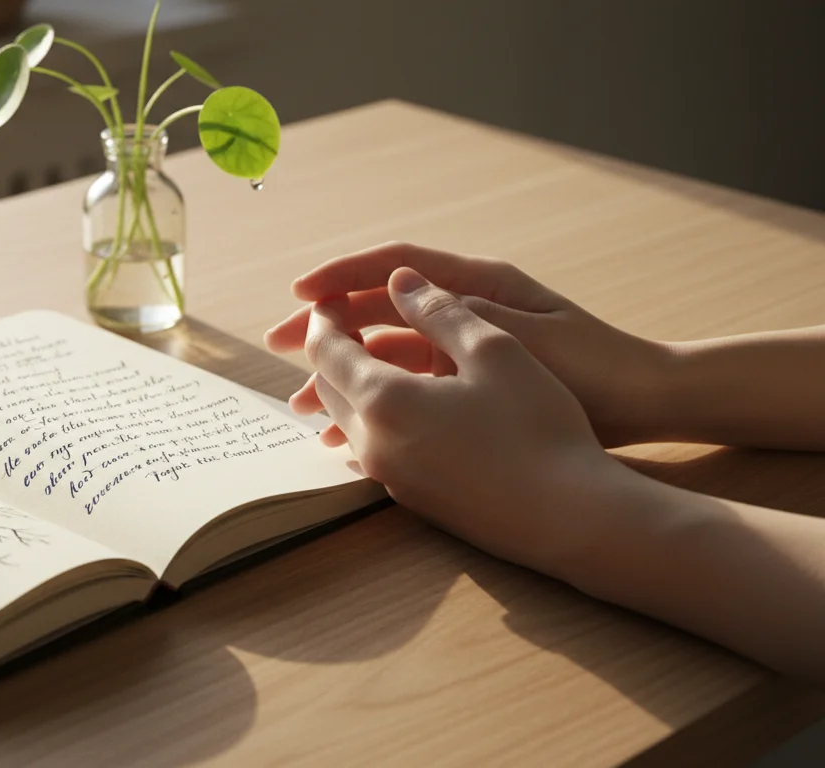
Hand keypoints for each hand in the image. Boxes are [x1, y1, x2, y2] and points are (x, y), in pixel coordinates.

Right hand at [265, 242, 674, 446]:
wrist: (648, 404)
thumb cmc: (596, 367)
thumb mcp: (524, 339)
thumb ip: (459, 313)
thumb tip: (398, 283)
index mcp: (480, 285)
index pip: (396, 266)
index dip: (343, 275)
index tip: (300, 294)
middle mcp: (466, 311)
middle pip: (380, 311)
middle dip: (327, 330)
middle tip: (276, 348)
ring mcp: (466, 350)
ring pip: (388, 356)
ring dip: (345, 377)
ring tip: (303, 409)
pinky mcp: (471, 385)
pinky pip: (410, 389)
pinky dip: (378, 404)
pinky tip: (349, 433)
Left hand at [297, 266, 617, 574]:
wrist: (568, 517)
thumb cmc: (536, 427)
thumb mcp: (494, 350)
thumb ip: (440, 311)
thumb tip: (399, 280)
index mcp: (382, 399)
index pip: (325, 349)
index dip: (325, 317)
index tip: (335, 296)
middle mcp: (373, 443)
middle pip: (328, 387)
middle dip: (333, 350)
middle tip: (351, 322)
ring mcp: (390, 478)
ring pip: (348, 421)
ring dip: (352, 387)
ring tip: (378, 360)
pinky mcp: (412, 500)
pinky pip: (374, 450)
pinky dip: (376, 420)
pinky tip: (408, 408)